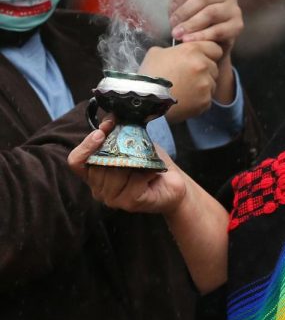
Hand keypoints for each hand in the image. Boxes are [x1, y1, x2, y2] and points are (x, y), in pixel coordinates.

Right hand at [67, 119, 186, 215]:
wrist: (173, 183)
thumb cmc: (150, 163)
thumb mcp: (133, 142)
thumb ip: (118, 130)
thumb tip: (111, 117)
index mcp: (94, 174)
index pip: (76, 162)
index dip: (85, 146)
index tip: (101, 132)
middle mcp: (99, 189)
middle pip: (98, 166)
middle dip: (117, 151)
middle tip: (134, 144)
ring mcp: (113, 199)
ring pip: (115, 175)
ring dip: (133, 162)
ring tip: (144, 161)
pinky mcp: (129, 203)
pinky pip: (133, 183)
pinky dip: (146, 173)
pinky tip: (153, 171)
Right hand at [139, 42, 221, 123]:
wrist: (146, 101)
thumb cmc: (149, 74)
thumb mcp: (157, 53)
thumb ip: (174, 50)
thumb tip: (179, 51)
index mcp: (192, 50)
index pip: (215, 48)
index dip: (208, 53)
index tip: (201, 58)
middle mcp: (203, 65)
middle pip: (214, 66)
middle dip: (205, 70)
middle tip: (189, 76)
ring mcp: (206, 84)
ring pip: (212, 82)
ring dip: (203, 85)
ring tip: (186, 89)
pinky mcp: (205, 100)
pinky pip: (207, 97)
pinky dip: (199, 99)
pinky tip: (185, 99)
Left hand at [168, 0, 240, 102]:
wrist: (205, 41)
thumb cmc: (194, 16)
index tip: (171, 9)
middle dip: (185, 13)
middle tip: (173, 25)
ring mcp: (234, 9)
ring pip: (211, 13)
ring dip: (192, 25)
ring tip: (179, 34)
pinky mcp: (238, 26)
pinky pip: (219, 30)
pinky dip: (202, 36)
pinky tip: (190, 40)